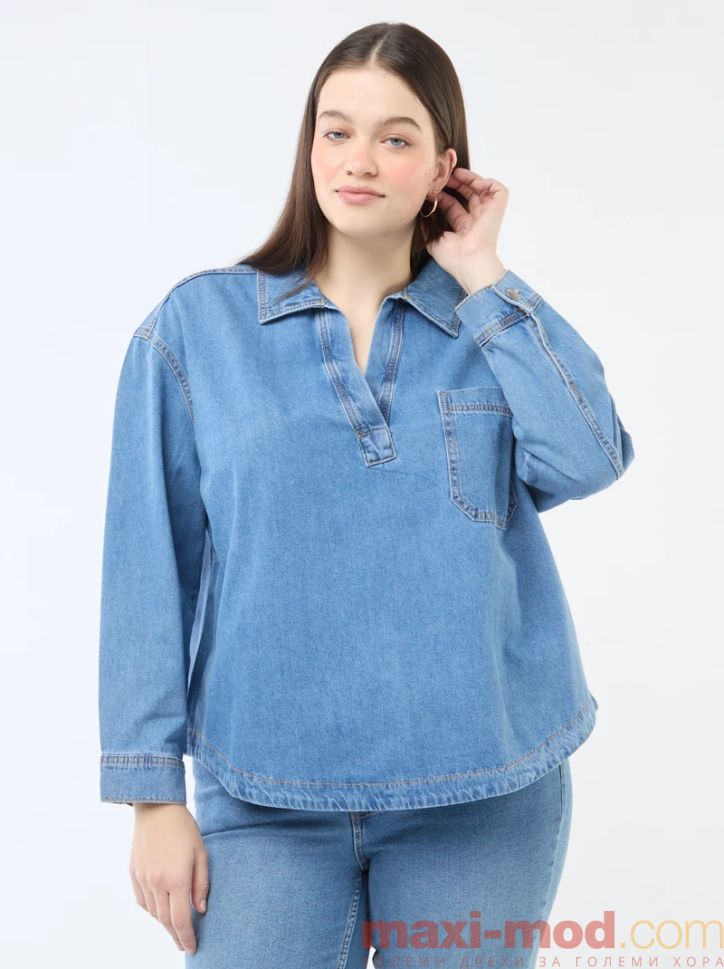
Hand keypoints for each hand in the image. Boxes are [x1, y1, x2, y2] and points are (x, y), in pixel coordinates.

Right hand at [129, 803, 208, 955]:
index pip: (181, 920)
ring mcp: (142, 878)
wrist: (156, 808)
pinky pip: (142, 901)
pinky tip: (159, 911)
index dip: (186, 938)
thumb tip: (200, 910)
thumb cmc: (183, 828)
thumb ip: (201, 884)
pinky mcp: (133, 873)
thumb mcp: (201, 853)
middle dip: (176, 936)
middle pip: (165, 920)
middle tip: (184, 945)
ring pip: (153, 912)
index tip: (192, 948)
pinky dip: (151, 910)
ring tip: (174, 929)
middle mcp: (157, 882)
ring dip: (164, 924)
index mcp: (176, 878)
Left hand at [424, 168, 508, 292]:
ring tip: (454, 173)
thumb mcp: (433, 241)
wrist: (468, 260)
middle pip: (467, 195)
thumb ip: (426, 227)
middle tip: (442, 177)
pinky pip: (496, 189)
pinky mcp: (497, 207)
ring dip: (468, 178)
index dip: (444, 196)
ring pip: (480, 189)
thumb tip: (420, 213)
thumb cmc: (453, 257)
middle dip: (455, 184)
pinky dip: (484, 181)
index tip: (432, 189)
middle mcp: (476, 220)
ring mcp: (487, 213)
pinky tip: (470, 180)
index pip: (453, 206)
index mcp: (463, 228)